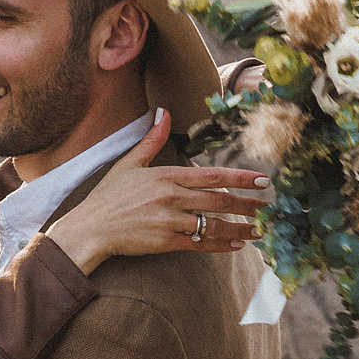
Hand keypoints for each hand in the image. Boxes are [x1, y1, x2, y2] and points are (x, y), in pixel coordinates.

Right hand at [44, 109, 271, 271]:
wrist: (90, 229)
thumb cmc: (107, 197)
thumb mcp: (128, 164)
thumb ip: (151, 140)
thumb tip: (164, 112)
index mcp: (166, 176)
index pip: (213, 176)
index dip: (241, 178)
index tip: (263, 180)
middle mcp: (172, 198)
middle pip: (220, 201)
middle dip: (248, 205)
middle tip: (269, 207)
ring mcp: (170, 221)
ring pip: (214, 225)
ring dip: (241, 228)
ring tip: (260, 230)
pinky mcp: (165, 242)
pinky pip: (201, 244)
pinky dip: (221, 245)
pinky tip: (237, 246)